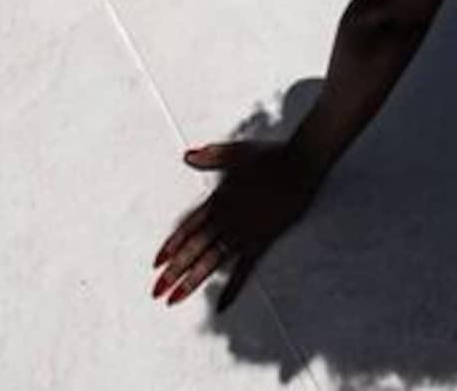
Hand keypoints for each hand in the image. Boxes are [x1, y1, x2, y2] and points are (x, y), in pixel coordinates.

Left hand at [151, 140, 318, 310]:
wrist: (299, 165)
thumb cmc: (271, 157)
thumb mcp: (236, 152)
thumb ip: (211, 156)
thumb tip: (188, 156)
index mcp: (218, 200)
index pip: (187, 228)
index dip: (171, 246)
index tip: (156, 263)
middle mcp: (225, 220)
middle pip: (193, 250)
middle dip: (172, 272)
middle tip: (156, 291)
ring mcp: (242, 233)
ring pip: (210, 262)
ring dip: (191, 282)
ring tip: (174, 299)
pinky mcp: (260, 242)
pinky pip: (243, 270)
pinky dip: (232, 288)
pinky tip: (222, 305)